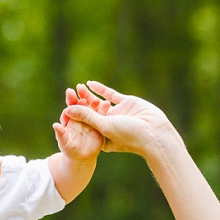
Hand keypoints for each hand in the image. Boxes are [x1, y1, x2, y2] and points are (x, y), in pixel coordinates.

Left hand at [53, 88, 103, 161]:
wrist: (83, 159)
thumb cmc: (72, 152)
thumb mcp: (66, 144)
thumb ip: (61, 134)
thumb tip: (55, 125)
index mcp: (70, 121)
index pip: (70, 109)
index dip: (70, 101)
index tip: (70, 93)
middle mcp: (80, 119)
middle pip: (81, 106)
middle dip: (82, 97)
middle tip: (81, 88)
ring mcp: (91, 121)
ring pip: (92, 109)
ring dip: (94, 103)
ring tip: (96, 99)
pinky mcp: (101, 124)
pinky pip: (103, 115)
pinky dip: (104, 109)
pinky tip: (107, 103)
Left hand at [60, 82, 177, 156]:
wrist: (154, 131)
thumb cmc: (129, 135)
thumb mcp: (104, 126)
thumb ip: (87, 117)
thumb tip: (68, 110)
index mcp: (101, 136)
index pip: (85, 124)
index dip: (75, 115)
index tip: (65, 106)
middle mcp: (108, 125)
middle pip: (90, 112)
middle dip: (80, 103)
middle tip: (69, 93)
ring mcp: (117, 114)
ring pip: (99, 102)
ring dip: (89, 95)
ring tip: (78, 87)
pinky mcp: (126, 103)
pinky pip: (110, 95)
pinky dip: (101, 89)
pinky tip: (90, 83)